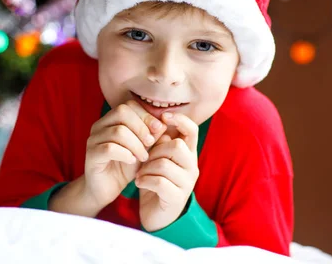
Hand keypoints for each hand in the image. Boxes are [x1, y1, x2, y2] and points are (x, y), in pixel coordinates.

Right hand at [84, 100, 166, 208]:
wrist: (106, 189)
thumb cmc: (126, 166)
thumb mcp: (143, 148)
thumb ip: (151, 135)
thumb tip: (164, 123)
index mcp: (111, 119)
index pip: (128, 105)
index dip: (146, 115)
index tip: (159, 129)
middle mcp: (99, 126)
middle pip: (122, 112)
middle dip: (141, 127)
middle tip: (151, 143)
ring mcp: (93, 139)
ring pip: (118, 131)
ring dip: (136, 144)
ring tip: (144, 157)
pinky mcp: (91, 155)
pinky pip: (109, 148)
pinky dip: (125, 154)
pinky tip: (132, 161)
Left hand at [136, 112, 199, 231]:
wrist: (156, 215)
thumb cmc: (155, 182)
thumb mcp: (157, 158)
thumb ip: (160, 142)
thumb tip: (156, 120)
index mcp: (188, 154)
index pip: (192, 130)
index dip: (179, 119)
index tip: (163, 117)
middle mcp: (192, 166)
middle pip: (177, 146)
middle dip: (155, 150)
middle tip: (144, 159)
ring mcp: (186, 183)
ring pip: (165, 164)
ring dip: (147, 168)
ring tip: (140, 173)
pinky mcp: (177, 198)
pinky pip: (160, 182)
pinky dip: (145, 180)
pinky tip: (139, 183)